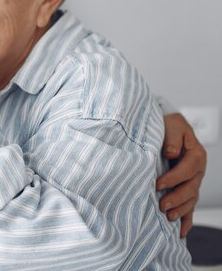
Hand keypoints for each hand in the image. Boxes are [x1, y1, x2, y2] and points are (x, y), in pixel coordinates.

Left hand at [157, 113, 206, 237]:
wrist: (168, 125)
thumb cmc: (168, 124)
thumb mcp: (172, 125)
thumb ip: (172, 138)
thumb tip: (171, 152)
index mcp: (196, 154)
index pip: (187, 169)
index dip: (174, 178)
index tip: (158, 184)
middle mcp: (197, 169)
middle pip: (191, 187)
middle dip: (177, 198)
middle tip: (162, 205)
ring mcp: (193, 180)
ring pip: (191, 198)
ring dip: (181, 209)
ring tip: (168, 217)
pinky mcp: (185, 187)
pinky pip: (189, 205)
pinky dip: (186, 219)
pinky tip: (180, 231)